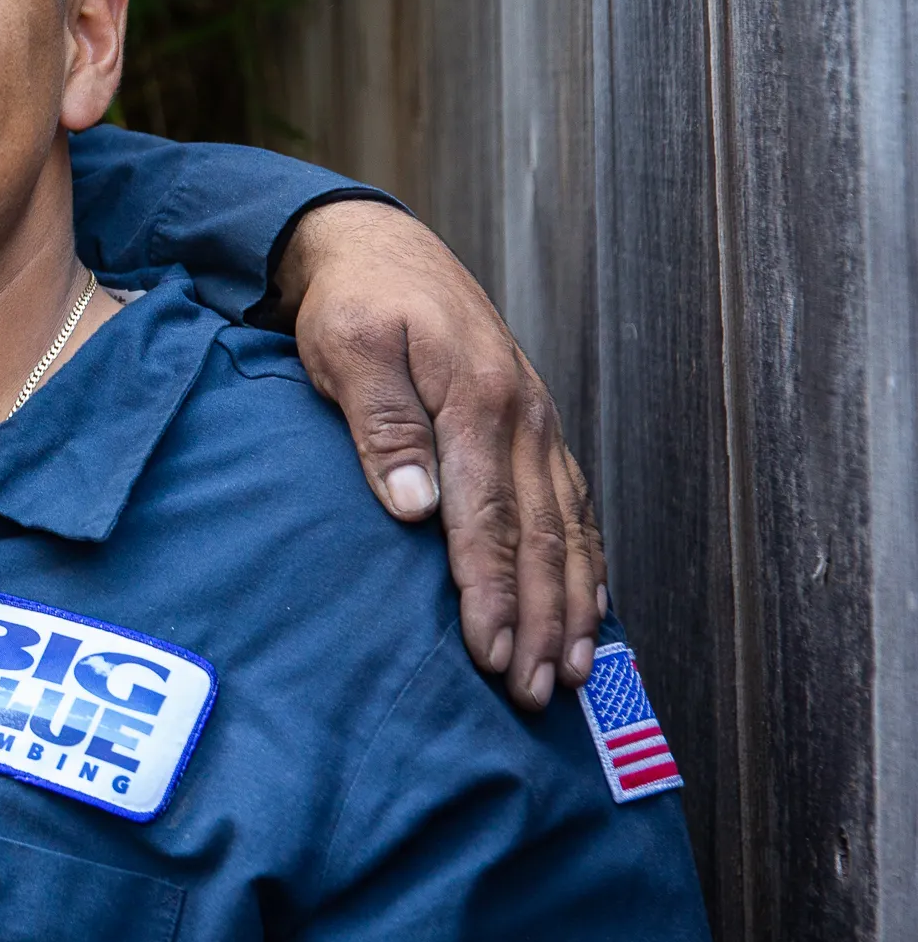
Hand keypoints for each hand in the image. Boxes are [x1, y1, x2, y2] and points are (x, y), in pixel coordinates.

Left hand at [271, 198, 605, 711]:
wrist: (380, 248)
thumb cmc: (355, 304)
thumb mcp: (349, 351)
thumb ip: (383, 427)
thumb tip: (417, 507)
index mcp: (477, 400)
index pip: (487, 519)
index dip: (492, 592)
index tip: (490, 654)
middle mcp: (522, 417)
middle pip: (539, 538)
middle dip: (540, 620)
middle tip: (534, 692)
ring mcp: (536, 424)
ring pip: (568, 530)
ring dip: (571, 606)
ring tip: (571, 673)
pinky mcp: (534, 430)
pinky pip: (572, 507)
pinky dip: (585, 564)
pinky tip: (590, 609)